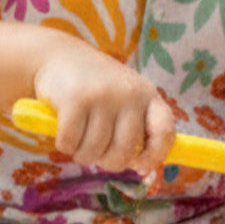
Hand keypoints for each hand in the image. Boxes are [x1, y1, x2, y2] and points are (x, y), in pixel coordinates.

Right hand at [33, 46, 173, 176]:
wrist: (60, 56)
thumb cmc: (96, 88)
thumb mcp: (124, 99)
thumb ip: (135, 127)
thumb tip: (142, 168)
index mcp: (147, 95)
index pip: (164, 131)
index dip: (155, 156)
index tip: (139, 167)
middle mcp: (129, 94)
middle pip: (124, 151)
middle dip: (106, 162)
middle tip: (96, 153)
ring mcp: (103, 95)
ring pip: (94, 151)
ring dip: (82, 154)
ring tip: (79, 140)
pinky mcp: (75, 99)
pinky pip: (71, 143)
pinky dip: (64, 145)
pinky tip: (64, 131)